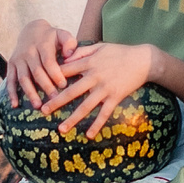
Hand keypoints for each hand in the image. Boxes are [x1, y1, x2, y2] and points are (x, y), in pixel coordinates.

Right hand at [8, 20, 77, 105]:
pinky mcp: (11, 64)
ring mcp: (19, 58)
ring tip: (38, 105)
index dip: (55, 73)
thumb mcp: (62, 34)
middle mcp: (28, 51)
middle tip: (54, 99)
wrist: (31, 30)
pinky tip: (15, 105)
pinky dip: (11, 93)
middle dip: (45, 86)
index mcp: (42, 44)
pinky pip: (10, 80)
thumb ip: (69, 42)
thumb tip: (69, 55)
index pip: (48, 61)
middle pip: (36, 71)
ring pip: (23, 77)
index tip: (63, 85)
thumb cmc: (52, 37)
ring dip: (30, 92)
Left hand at [42, 41, 158, 136]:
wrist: (143, 60)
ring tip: (61, 129)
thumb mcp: (99, 46)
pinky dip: (97, 125)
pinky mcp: (116, 97)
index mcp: (89, 62)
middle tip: (43, 111)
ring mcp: (105, 88)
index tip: (40, 86)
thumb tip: (64, 57)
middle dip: (56, 102)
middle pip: (71, 91)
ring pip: (86, 106)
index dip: (52, 78)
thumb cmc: (120, 52)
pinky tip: (89, 135)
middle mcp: (95, 76)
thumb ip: (81, 51)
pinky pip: (104, 114)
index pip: (66, 71)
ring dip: (73, 119)